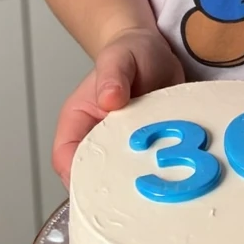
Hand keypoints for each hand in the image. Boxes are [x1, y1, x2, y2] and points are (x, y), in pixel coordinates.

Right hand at [52, 26, 184, 186]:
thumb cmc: (129, 52)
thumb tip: (109, 99)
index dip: (77, 177)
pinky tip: (177, 174)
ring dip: (140, 183)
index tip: (101, 186)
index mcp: (78, 122)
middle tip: (137, 193)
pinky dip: (162, 172)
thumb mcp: (118, 58)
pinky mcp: (147, 149)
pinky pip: (150, 168)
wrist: (153, 50)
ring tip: (160, 188)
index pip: (65, 158)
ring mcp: (123, 148)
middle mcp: (96, 140)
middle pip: (94, 178)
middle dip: (113, 190)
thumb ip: (112, 76)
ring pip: (125, 179)